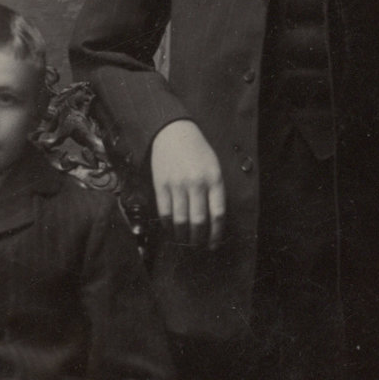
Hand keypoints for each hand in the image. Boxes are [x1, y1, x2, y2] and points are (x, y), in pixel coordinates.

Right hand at [150, 119, 225, 247]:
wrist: (173, 132)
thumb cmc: (197, 151)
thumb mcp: (214, 167)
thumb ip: (215, 191)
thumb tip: (213, 221)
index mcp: (214, 179)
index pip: (217, 214)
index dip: (216, 234)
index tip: (213, 244)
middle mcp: (196, 183)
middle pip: (198, 221)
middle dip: (198, 239)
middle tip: (197, 246)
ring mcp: (177, 185)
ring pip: (180, 220)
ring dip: (182, 236)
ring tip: (184, 242)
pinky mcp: (161, 185)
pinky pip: (164, 212)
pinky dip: (167, 225)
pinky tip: (171, 230)